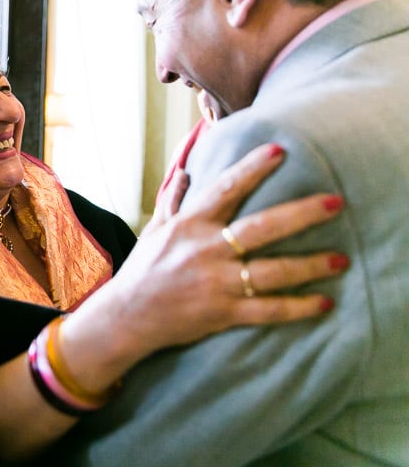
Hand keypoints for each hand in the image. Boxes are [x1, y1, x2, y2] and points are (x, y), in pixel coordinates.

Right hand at [67, 143, 348, 374]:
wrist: (127, 316)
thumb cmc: (143, 270)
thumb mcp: (156, 230)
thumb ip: (173, 202)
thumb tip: (183, 172)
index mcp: (190, 225)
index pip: (225, 189)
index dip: (252, 169)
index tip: (279, 151)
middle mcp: (206, 250)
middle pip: (261, 228)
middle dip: (301, 214)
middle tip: (335, 203)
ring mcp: (216, 283)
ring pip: (272, 272)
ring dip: (310, 265)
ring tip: (341, 259)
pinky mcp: (223, 313)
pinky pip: (267, 310)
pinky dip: (297, 308)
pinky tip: (323, 303)